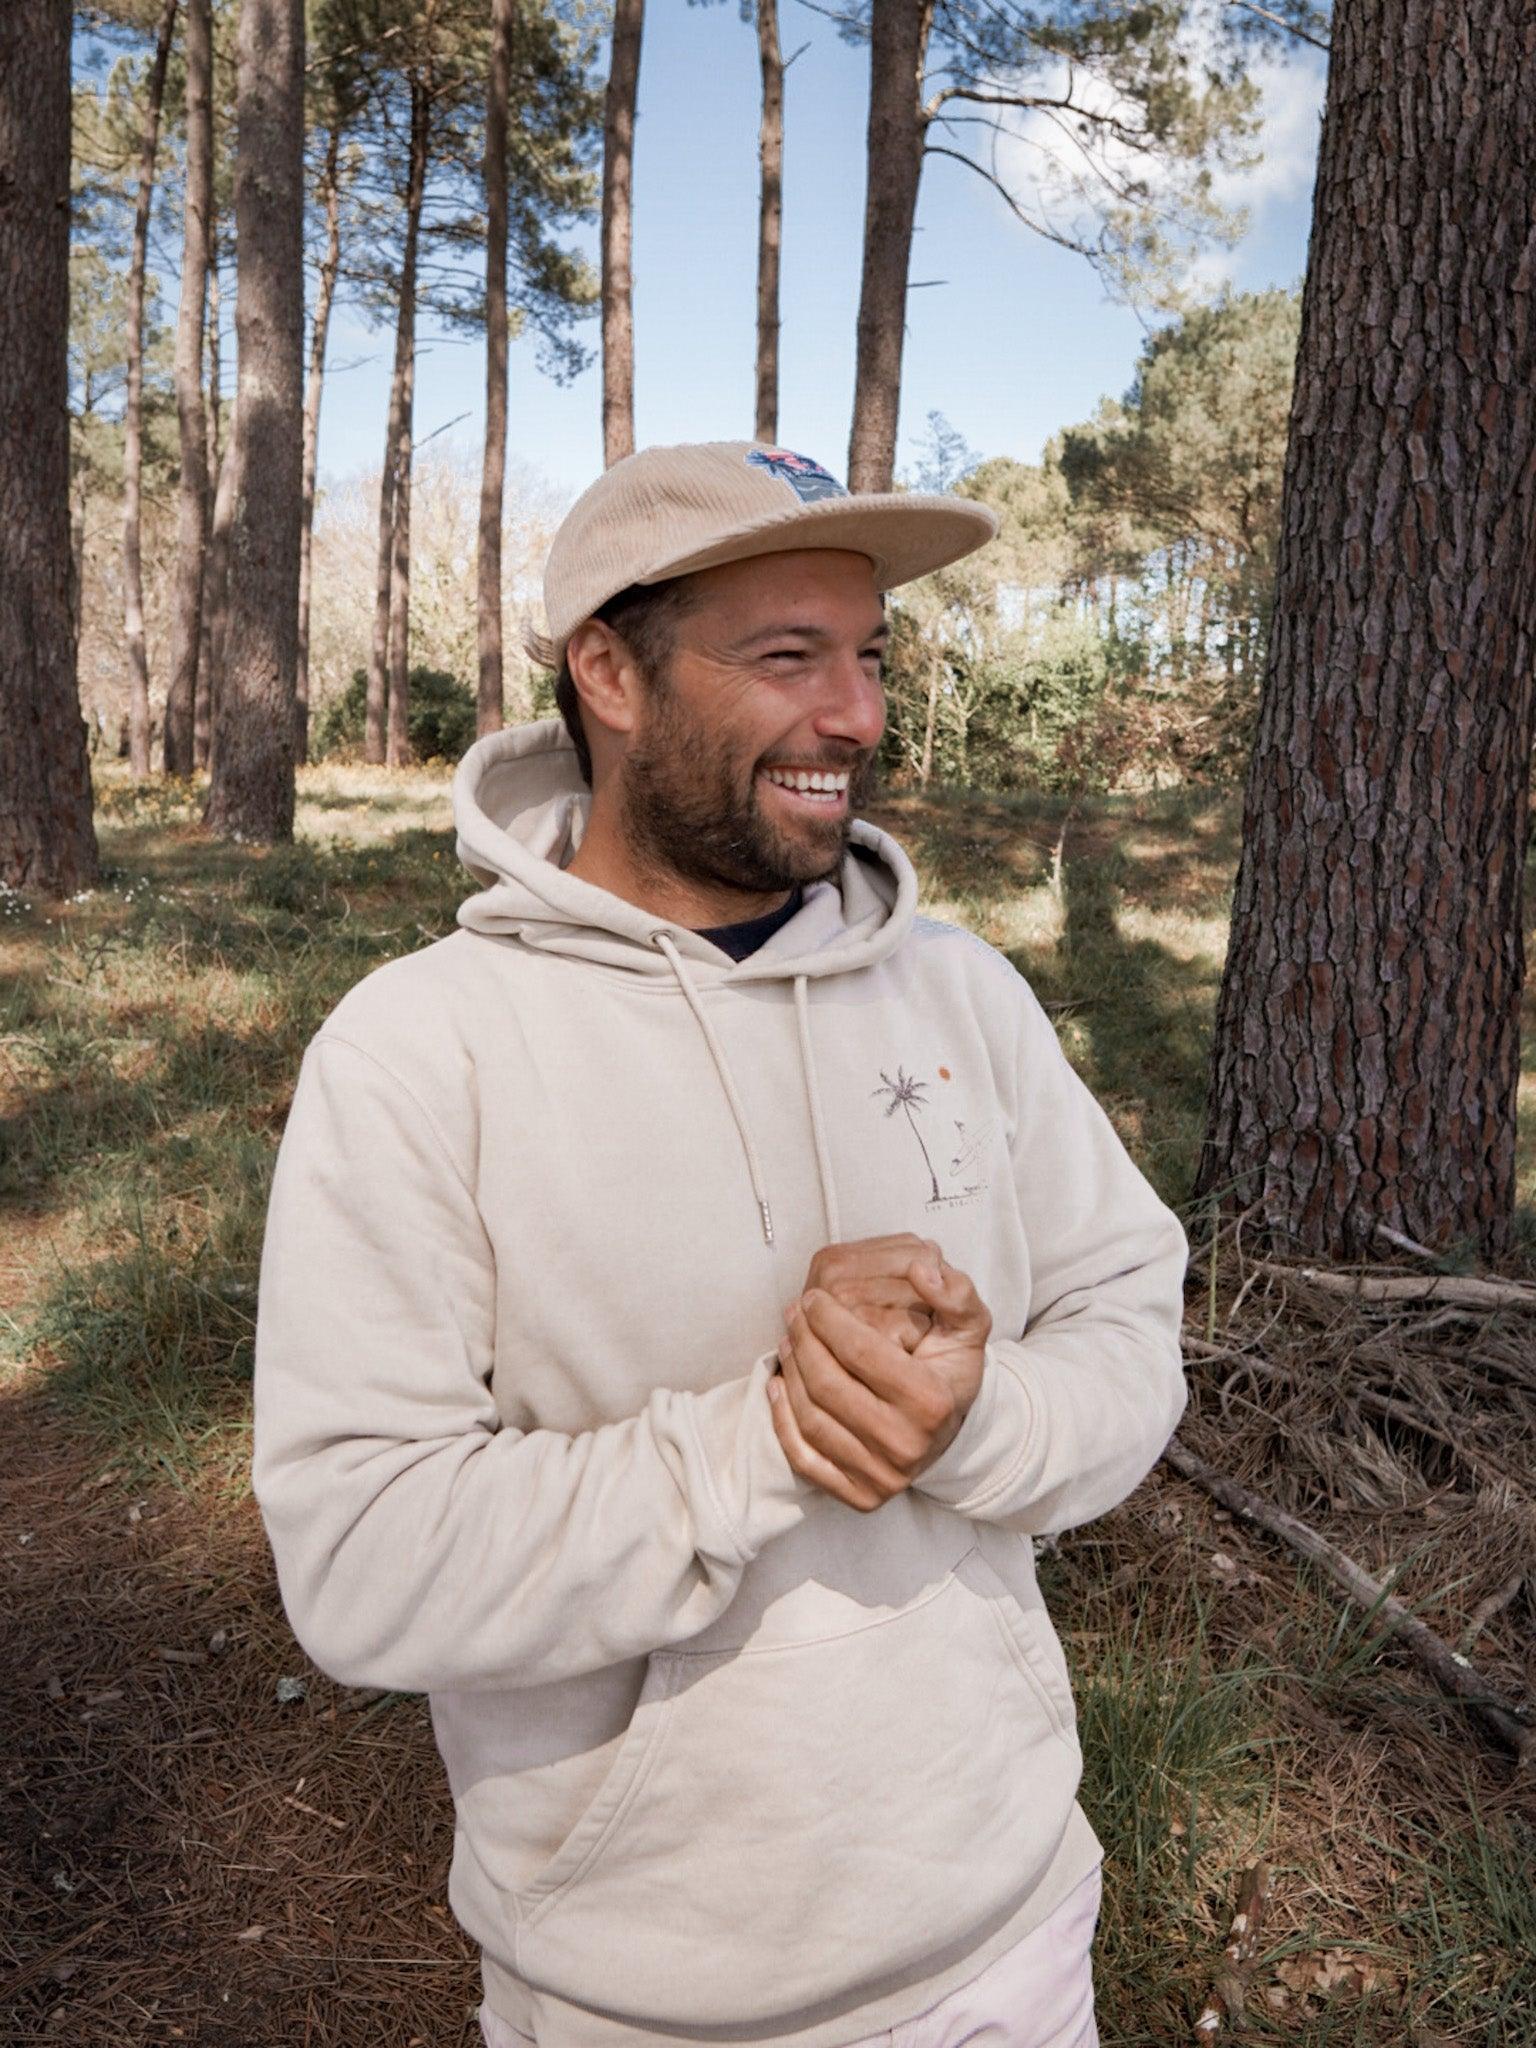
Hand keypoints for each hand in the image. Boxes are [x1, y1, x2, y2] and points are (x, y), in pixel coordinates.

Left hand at [767, 1235, 991, 1511]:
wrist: (954, 1428)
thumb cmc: (951, 1368)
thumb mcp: (968, 1326)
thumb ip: (954, 1292)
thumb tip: (923, 1269)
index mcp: (931, 1402)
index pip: (861, 1352)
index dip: (828, 1318)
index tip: (813, 1296)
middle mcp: (907, 1445)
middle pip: (828, 1385)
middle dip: (803, 1341)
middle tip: (794, 1313)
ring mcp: (882, 1476)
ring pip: (811, 1419)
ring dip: (791, 1372)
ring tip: (789, 1340)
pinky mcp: (860, 1496)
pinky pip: (804, 1459)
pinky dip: (782, 1420)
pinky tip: (778, 1385)